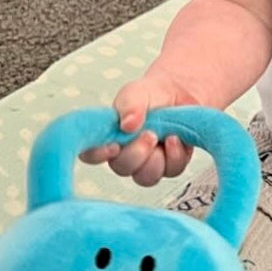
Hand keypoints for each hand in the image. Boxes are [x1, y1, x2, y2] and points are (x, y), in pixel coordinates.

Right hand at [78, 72, 200, 186]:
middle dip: (137, 153)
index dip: (98, 155)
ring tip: (166, 136)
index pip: (91, 154)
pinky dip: (175, 156)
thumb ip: (129, 106)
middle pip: (122, 168)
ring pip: (145, 177)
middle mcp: (124, 154)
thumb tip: (127, 125)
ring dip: (156, 159)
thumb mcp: (136, 93)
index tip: (114, 145)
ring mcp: (147, 163)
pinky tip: (176, 139)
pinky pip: (171, 171)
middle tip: (150, 134)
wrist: (181, 93)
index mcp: (108, 137)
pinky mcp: (170, 165)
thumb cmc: (151, 95)